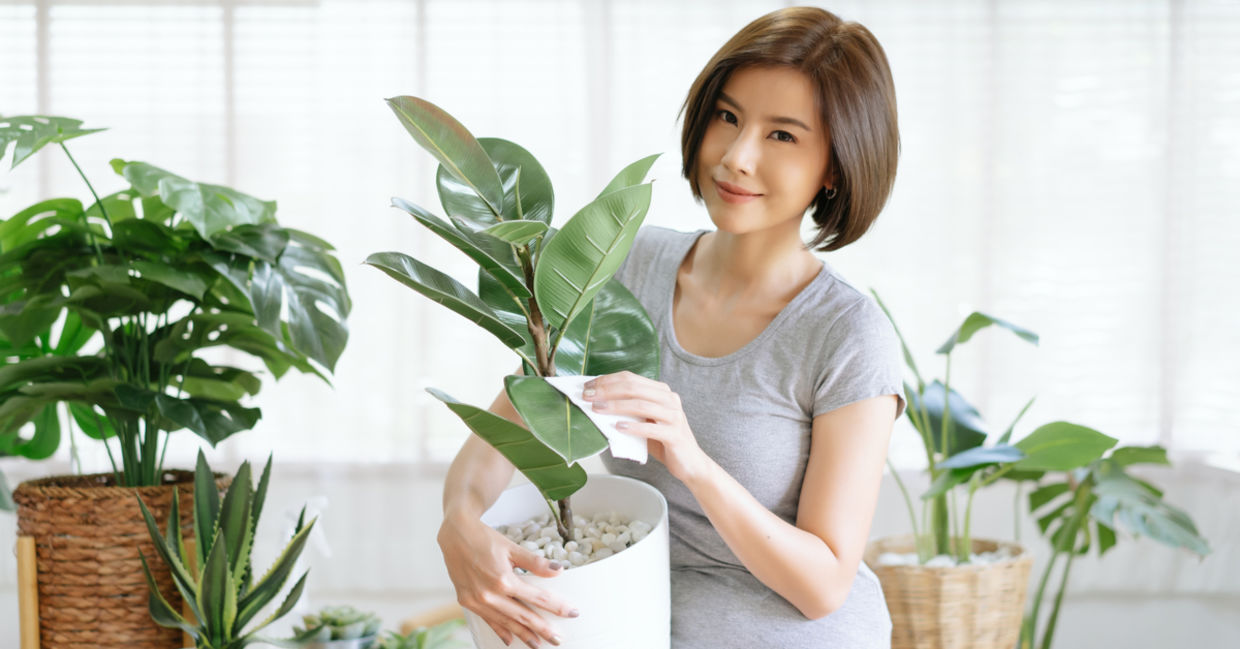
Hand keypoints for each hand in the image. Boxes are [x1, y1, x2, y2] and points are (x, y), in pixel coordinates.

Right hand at [437, 510, 577, 646]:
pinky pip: (488, 621)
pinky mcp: (467, 602)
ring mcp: (477, 601)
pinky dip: (500, 631)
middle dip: (542, 629)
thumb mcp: (512, 547)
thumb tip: (558, 569)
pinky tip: (510, 640)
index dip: (556, 607)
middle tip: (558, 640)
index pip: (537, 598)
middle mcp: (490, 594)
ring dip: (523, 635)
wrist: (455, 535)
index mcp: (503, 579)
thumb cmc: (483, 538)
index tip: (571, 613)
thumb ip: (535, 562)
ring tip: (538, 644)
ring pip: (505, 623)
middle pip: (523, 616)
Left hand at [584, 371, 709, 482]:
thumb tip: (596, 403)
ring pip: (641, 405)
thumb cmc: (662, 441)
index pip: (631, 378)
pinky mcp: (675, 434)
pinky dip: (633, 427)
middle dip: (607, 390)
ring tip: (598, 409)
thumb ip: (628, 410)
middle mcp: (669, 399)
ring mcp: (674, 416)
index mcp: (661, 391)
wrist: (689, 462)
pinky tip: (618, 428)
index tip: (588, 387)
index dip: (607, 380)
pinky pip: (651, 429)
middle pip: (634, 388)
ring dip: (616, 406)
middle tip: (587, 396)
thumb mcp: (644, 420)